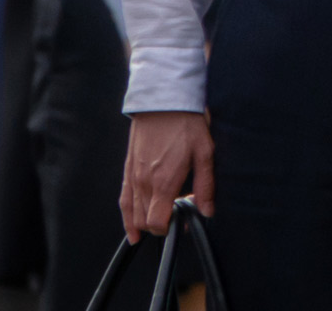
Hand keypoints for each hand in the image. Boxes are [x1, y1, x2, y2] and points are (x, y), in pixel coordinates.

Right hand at [120, 111, 213, 236]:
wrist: (163, 103)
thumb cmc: (186, 125)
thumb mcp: (205, 153)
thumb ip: (205, 185)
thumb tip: (207, 210)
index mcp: (163, 182)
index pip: (157, 222)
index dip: (170, 228)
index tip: (183, 221)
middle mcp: (144, 183)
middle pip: (145, 221)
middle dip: (161, 225)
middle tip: (179, 214)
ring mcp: (133, 177)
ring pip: (132, 214)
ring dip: (145, 223)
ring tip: (161, 222)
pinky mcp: (128, 170)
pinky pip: (124, 201)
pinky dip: (127, 218)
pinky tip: (133, 230)